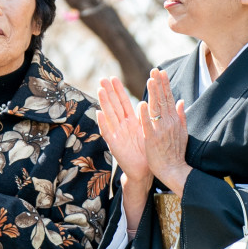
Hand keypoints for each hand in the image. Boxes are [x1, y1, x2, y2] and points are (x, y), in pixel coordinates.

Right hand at [96, 74, 153, 232]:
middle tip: (103, 78)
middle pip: (115, 105)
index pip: (124, 102)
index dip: (119, 90)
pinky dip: (103, 123)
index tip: (113, 78)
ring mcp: (117, 134)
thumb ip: (147, 117)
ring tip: (100, 90)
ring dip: (104, 103)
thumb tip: (146, 102)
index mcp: (131, 122)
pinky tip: (99, 114)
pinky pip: (108, 133)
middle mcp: (122, 126)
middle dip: (109, 92)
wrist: (145, 171)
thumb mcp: (148, 130)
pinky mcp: (115, 145)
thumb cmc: (147, 151)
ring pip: (110, 115)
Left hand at [137, 68, 191, 194]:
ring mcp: (161, 131)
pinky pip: (148, 125)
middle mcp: (169, 123)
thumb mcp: (182, 133)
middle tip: (154, 70)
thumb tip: (180, 100)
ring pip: (156, 109)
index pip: (169, 98)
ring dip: (153, 94)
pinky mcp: (152, 139)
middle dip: (159, 84)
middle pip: (163, 100)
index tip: (161, 72)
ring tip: (149, 80)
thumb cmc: (176, 153)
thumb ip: (181, 116)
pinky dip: (145, 115)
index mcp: (174, 120)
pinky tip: (142, 104)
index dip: (164, 84)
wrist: (174, 171)